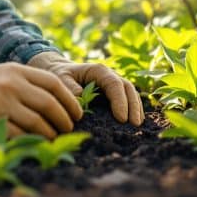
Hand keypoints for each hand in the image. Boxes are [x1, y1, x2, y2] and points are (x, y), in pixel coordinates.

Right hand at [0, 54, 82, 137]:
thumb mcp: (10, 74)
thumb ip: (35, 84)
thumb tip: (69, 104)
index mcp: (18, 70)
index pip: (54, 84)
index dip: (71, 101)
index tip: (78, 114)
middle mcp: (9, 84)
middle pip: (49, 104)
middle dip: (64, 120)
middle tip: (68, 129)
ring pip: (37, 123)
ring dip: (50, 134)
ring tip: (53, 137)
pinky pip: (20, 136)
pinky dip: (31, 142)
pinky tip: (35, 143)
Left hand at [28, 52, 143, 125]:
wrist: (59, 71)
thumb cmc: (59, 75)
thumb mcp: (60, 78)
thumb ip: (69, 87)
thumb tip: (81, 99)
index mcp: (98, 70)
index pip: (114, 84)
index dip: (120, 101)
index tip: (121, 119)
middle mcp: (109, 75)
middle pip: (127, 88)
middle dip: (132, 106)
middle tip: (134, 125)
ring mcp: (113, 83)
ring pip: (130, 93)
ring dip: (135, 108)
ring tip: (137, 126)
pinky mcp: (113, 92)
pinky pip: (127, 99)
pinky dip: (133, 109)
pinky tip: (134, 122)